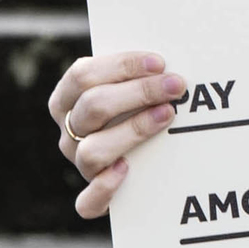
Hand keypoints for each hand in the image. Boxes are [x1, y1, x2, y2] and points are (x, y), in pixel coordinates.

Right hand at [49, 51, 184, 218]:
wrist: (141, 158)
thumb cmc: (138, 105)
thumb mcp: (132, 83)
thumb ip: (141, 70)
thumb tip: (179, 45)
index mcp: (69, 98)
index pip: (82, 75)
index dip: (121, 66)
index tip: (160, 62)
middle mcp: (70, 130)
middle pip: (92, 107)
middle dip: (139, 92)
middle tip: (178, 85)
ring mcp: (78, 163)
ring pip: (92, 150)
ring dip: (133, 130)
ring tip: (168, 115)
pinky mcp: (92, 197)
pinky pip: (88, 202)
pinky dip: (105, 188)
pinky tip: (127, 170)